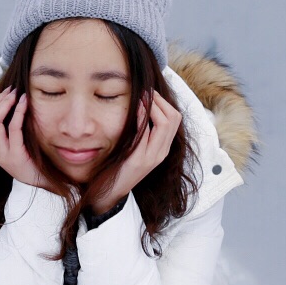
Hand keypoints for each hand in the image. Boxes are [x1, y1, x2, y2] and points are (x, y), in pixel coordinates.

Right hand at [0, 87, 50, 189]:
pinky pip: (12, 130)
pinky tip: (24, 104)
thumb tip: (13, 102)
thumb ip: (11, 128)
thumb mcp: (17, 144)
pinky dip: (17, 113)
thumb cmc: (33, 160)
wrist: (43, 183)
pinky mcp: (14, 156)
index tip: (7, 91)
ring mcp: (1, 154)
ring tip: (18, 94)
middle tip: (13, 90)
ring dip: (6, 104)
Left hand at [85, 92, 180, 212]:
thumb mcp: (136, 147)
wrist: (110, 191)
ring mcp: (152, 157)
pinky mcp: (139, 160)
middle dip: (161, 101)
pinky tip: (136, 109)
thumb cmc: (120, 166)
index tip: (150, 93)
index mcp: (162, 148)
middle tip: (147, 92)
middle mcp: (161, 153)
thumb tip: (143, 106)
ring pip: (165, 124)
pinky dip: (142, 117)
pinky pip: (146, 134)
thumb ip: (143, 131)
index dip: (164, 102)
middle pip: (173, 119)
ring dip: (153, 106)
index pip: (175, 119)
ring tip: (142, 98)